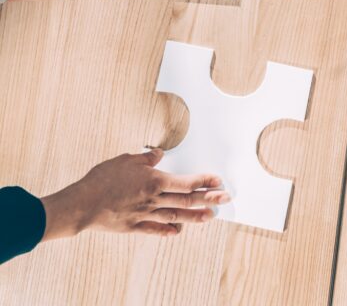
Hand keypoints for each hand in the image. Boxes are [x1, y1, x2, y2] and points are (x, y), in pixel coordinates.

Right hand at [41, 148, 228, 239]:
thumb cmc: (103, 178)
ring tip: (209, 217)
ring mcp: (144, 215)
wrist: (83, 204)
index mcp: (154, 182)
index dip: (204, 181)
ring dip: (194, 216)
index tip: (218, 180)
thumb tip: (160, 154)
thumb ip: (146, 158)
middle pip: (186, 200)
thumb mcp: (126, 159)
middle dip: (208, 199)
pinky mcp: (133, 226)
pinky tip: (177, 231)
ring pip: (175, 216)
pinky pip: (154, 229)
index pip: (186, 182)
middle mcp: (154, 200)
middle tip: (225, 199)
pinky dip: (167, 230)